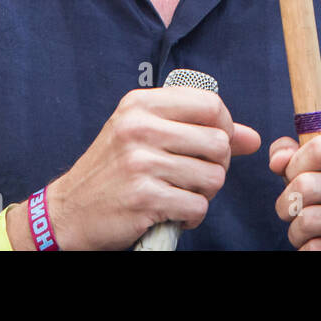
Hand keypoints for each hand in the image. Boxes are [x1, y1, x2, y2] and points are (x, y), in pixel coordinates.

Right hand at [46, 86, 260, 249]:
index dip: (225, 126)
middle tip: (194, 176)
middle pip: (219, 142)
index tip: (213, 145)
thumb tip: (252, 138)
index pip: (210, 104)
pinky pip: (198, 206)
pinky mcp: (144, 197)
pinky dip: (191, 216)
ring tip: (179, 194)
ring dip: (203, 193)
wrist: (69, 209)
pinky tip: (171, 212)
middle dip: (216, 166)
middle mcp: (139, 127)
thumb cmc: (114, 170)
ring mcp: (141, 162)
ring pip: (213, 177)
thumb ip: (199, 130)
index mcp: (140, 104)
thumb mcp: (147, 135)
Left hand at [269, 134, 320, 249]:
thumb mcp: (317, 172)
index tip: (293, 177)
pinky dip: (307, 248)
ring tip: (305, 230)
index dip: (295, 164)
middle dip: (287, 202)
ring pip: (309, 219)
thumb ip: (292, 155)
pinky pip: (317, 248)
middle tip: (292, 211)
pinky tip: (320, 244)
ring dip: (295, 230)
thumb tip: (277, 160)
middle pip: (307, 184)